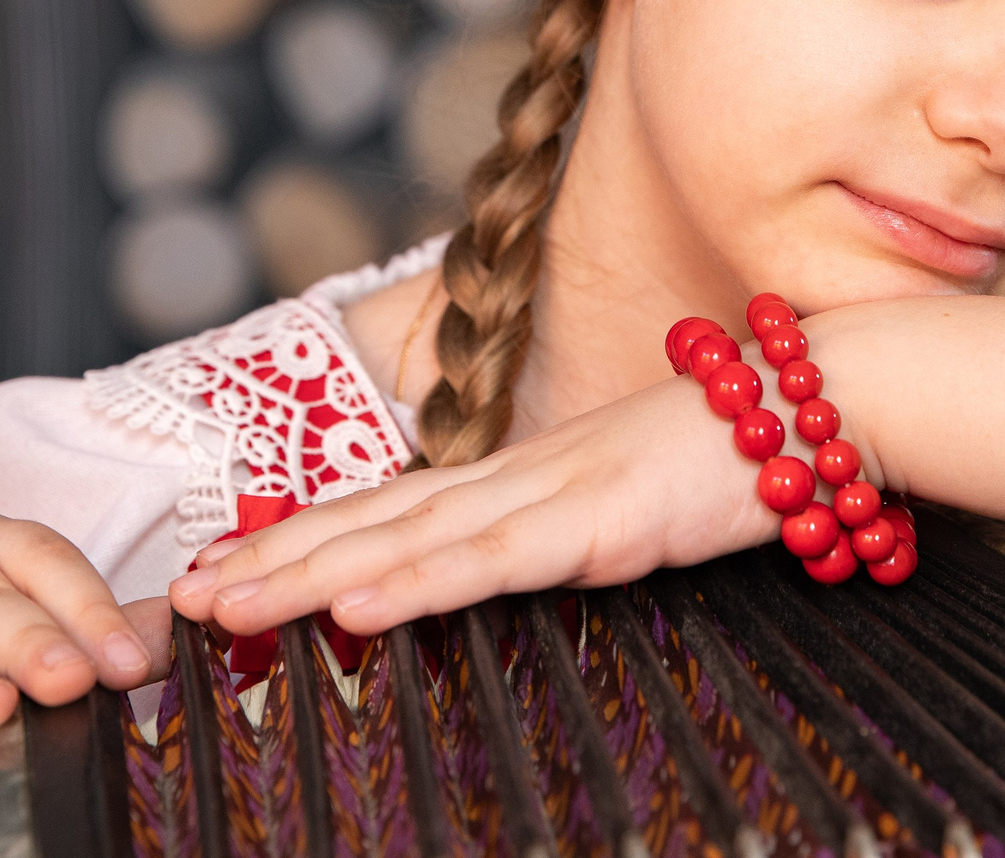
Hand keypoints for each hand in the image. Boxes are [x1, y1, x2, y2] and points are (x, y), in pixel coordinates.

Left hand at [166, 376, 772, 638]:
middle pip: (370, 522)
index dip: (301, 542)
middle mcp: (519, 477)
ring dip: (304, 574)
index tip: (225, 574)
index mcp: (524, 478)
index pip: (390, 513)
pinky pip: (488, 561)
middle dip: (269, 561)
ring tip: (224, 605)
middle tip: (178, 600)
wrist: (826, 399)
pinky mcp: (598, 520)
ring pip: (403, 540)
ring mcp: (553, 493)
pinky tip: (350, 604)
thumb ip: (571, 532)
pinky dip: (413, 582)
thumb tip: (523, 564)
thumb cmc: (740, 455)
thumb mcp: (633, 504)